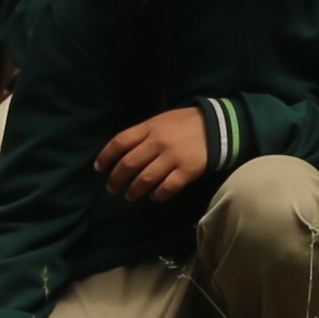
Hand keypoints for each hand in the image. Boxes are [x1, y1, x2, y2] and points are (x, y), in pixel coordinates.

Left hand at [95, 105, 214, 200]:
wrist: (219, 126)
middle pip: (128, 164)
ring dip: (133, 191)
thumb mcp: (161, 120)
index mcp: (150, 127)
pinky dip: (156, 195)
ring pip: (144, 180)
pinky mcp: (187, 170)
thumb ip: (142, 134)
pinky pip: (166, 188)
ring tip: (130, 196)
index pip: (119, 142)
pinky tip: (154, 196)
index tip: (99, 169)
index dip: (105, 157)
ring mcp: (173, 157)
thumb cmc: (185, 124)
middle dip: (116, 180)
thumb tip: (121, 153)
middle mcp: (159, 142)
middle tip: (112, 188)